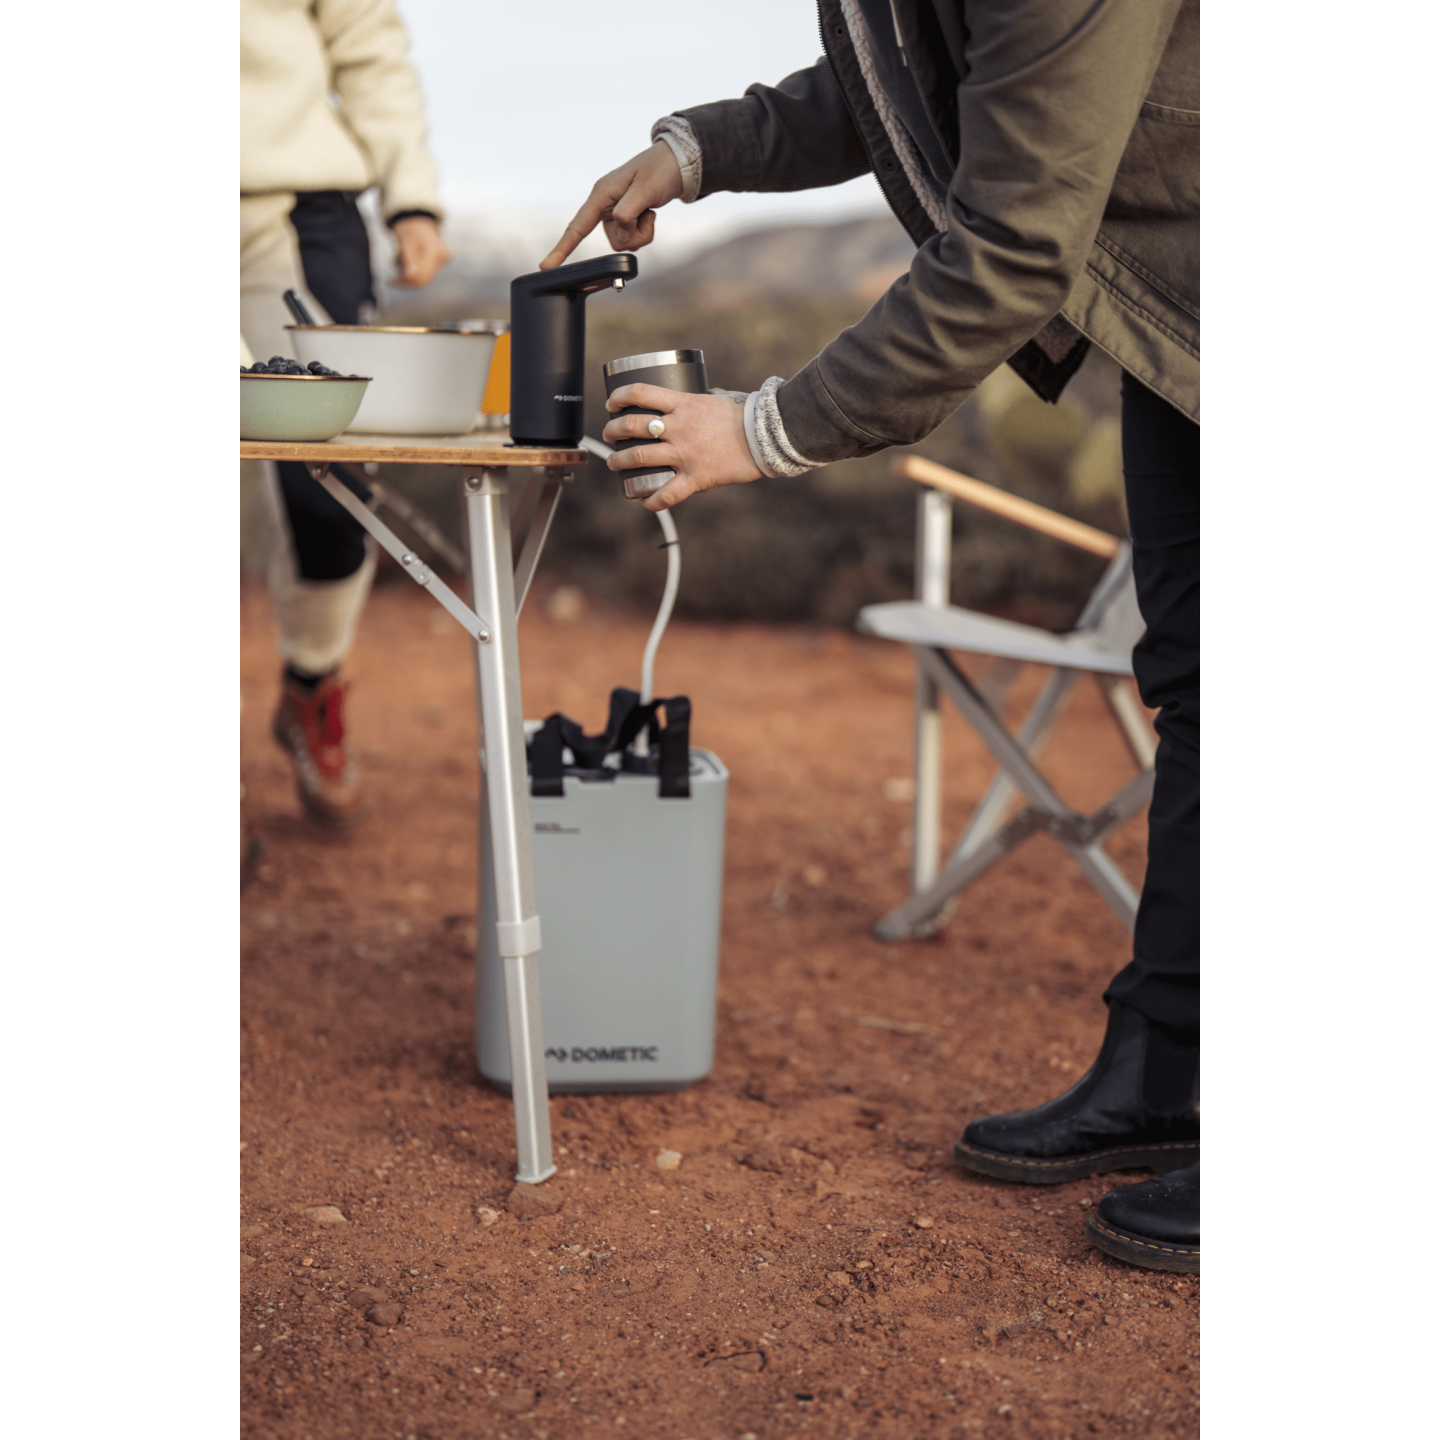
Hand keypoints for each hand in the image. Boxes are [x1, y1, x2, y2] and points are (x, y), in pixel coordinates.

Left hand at [391, 216, 450, 287]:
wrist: (418, 218)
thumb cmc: (409, 227)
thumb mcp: (404, 242)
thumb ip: (408, 260)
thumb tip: (409, 276)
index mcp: (435, 252)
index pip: (420, 275)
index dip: (404, 281)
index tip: (391, 281)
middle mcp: (442, 258)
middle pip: (423, 280)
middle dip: (406, 281)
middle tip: (393, 280)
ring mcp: (442, 260)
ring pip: (424, 279)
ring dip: (408, 275)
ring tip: (399, 261)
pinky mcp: (439, 263)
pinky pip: (425, 274)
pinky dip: (413, 271)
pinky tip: (406, 262)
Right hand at [540, 142, 682, 269]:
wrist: (677, 163)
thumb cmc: (660, 170)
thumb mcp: (645, 189)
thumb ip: (628, 213)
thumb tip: (618, 233)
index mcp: (602, 194)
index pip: (577, 226)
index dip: (561, 249)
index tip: (546, 266)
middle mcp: (604, 204)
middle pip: (613, 241)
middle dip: (634, 235)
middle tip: (648, 214)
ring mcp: (614, 212)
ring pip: (624, 242)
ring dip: (641, 233)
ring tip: (650, 211)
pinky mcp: (624, 217)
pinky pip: (632, 238)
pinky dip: (645, 230)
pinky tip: (650, 213)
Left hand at [602, 385, 761, 511]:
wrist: (765, 439)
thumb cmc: (746, 416)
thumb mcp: (719, 398)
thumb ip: (703, 399)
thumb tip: (701, 396)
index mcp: (683, 404)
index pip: (639, 393)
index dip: (618, 398)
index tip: (611, 405)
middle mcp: (678, 428)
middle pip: (632, 426)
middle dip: (613, 431)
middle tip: (609, 435)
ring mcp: (684, 454)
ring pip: (638, 457)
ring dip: (619, 462)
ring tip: (614, 464)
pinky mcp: (694, 478)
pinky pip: (666, 494)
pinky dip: (650, 500)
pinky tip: (642, 501)